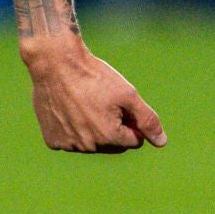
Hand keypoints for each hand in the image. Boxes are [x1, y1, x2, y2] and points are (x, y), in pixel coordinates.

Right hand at [22, 37, 166, 152]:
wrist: (57, 66)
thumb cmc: (96, 78)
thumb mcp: (128, 95)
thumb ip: (147, 120)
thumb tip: (162, 142)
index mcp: (109, 137)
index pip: (134, 140)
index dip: (133, 121)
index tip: (123, 103)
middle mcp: (88, 147)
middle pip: (113, 144)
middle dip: (115, 127)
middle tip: (106, 102)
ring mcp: (68, 145)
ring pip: (92, 143)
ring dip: (94, 129)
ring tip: (86, 103)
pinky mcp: (53, 141)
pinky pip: (71, 140)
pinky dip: (74, 128)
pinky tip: (70, 109)